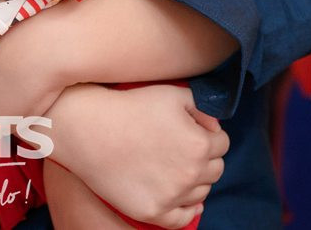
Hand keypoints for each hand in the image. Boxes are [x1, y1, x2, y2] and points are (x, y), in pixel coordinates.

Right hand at [46, 83, 227, 227]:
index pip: (223, 143)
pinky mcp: (152, 211)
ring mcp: (172, 196)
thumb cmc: (129, 107)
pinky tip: (186, 201)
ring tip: (175, 167)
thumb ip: (203, 107)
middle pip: (215, 170)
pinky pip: (181, 219)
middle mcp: (190, 174)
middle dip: (206, 157)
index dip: (209, 134)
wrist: (88, 129)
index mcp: (199, 144)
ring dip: (196, 180)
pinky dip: (188, 210)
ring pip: (201, 193)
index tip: (194, 130)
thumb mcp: (172, 94)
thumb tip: (214, 126)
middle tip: (184, 148)